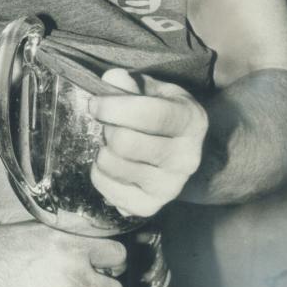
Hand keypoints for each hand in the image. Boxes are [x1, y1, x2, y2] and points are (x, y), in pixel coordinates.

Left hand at [89, 68, 208, 217]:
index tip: (95, 104)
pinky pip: (108, 191)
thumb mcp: (154, 90)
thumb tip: (112, 79)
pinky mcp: (151, 207)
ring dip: (101, 152)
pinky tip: (110, 166)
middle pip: (126, 142)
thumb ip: (132, 83)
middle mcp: (187, 158)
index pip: (151, 115)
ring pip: (114, 166)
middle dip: (107, 130)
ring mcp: (171, 187)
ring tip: (110, 146)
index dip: (115, 107)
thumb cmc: (163, 114)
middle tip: (108, 126)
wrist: (181, 151)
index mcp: (191, 121)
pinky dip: (99, 175)